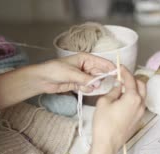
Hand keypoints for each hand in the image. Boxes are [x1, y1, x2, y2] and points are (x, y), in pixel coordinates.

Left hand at [0, 53, 115, 109]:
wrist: (41, 79)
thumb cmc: (54, 70)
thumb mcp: (72, 73)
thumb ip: (86, 79)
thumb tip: (98, 84)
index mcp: (85, 58)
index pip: (102, 62)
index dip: (110, 68)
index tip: (117, 74)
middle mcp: (86, 66)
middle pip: (100, 73)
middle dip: (101, 79)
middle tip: (102, 85)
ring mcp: (83, 76)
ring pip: (95, 82)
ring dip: (92, 85)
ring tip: (84, 85)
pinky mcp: (79, 84)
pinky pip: (88, 87)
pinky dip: (86, 89)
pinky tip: (79, 88)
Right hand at [91, 65, 145, 153]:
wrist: (108, 144)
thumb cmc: (104, 124)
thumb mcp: (104, 102)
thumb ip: (113, 91)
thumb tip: (119, 86)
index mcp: (133, 98)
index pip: (130, 79)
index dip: (124, 71)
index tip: (119, 67)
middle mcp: (140, 104)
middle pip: (141, 85)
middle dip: (133, 79)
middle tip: (122, 76)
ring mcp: (141, 113)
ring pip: (142, 95)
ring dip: (135, 88)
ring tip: (122, 87)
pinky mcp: (138, 119)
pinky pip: (140, 104)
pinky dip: (135, 98)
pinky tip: (124, 99)